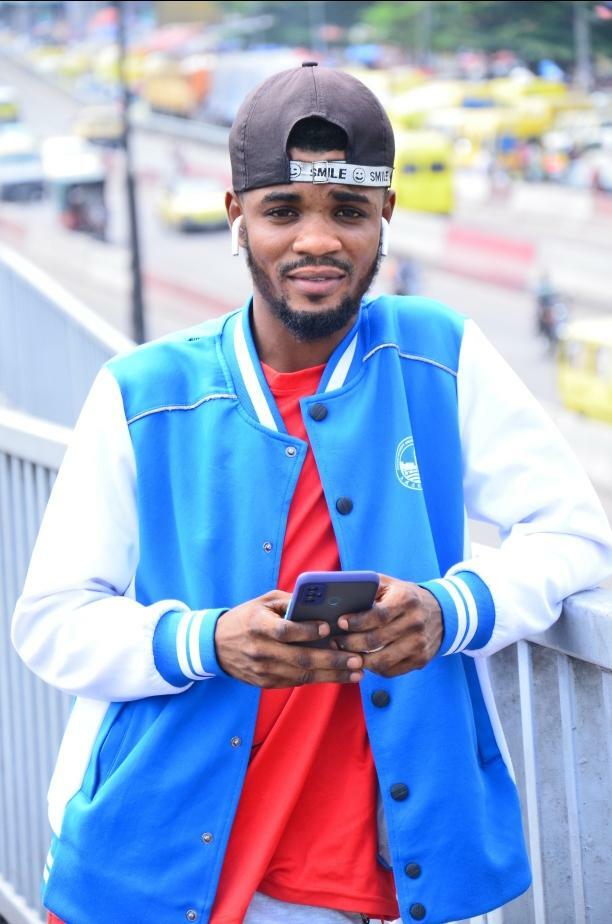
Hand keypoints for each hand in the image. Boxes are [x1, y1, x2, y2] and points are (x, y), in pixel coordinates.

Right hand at [214, 590, 363, 687]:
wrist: (216, 646)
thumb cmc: (247, 617)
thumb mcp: (263, 602)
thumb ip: (291, 603)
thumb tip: (322, 605)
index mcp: (257, 625)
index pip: (284, 631)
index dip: (307, 631)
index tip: (328, 629)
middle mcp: (260, 650)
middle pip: (300, 658)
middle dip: (332, 660)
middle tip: (357, 659)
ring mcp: (263, 670)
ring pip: (302, 675)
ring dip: (332, 675)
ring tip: (356, 671)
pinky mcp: (266, 683)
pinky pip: (296, 681)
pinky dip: (319, 678)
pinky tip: (338, 675)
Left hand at [335, 575, 442, 677]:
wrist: (441, 612)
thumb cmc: (405, 597)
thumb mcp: (390, 584)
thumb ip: (368, 587)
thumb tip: (339, 596)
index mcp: (406, 600)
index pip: (377, 616)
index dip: (356, 622)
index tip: (340, 622)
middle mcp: (415, 623)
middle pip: (375, 640)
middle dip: (350, 643)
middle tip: (335, 642)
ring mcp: (419, 644)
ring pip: (381, 661)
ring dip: (359, 660)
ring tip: (345, 654)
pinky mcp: (421, 660)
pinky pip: (390, 671)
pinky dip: (373, 668)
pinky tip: (364, 660)